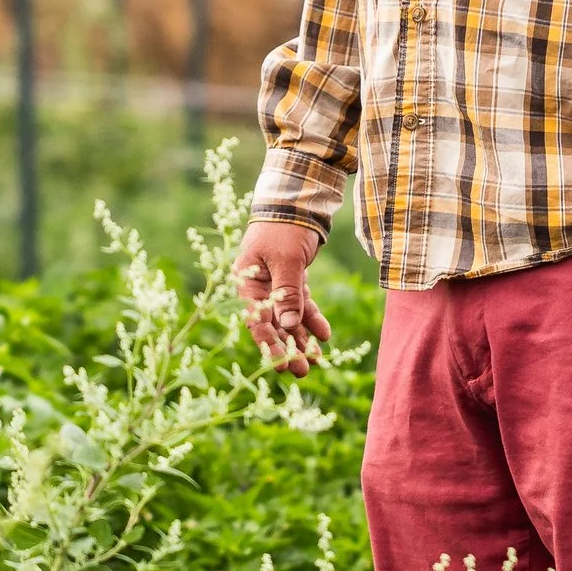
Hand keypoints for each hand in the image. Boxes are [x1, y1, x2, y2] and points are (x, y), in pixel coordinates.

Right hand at [237, 220, 334, 373]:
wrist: (298, 199)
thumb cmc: (284, 227)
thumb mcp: (286, 260)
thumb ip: (287, 293)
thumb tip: (287, 326)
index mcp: (247, 281)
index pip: (256, 320)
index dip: (269, 345)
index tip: (281, 366)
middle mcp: (259, 285)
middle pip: (273, 323)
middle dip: (288, 347)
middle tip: (303, 371)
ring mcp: (276, 282)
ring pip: (289, 316)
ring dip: (302, 337)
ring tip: (317, 359)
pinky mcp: (292, 278)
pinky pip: (302, 303)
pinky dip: (312, 318)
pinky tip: (324, 335)